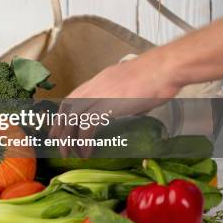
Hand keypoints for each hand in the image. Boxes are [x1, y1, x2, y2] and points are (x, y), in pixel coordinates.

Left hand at [48, 52, 181, 156]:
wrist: (165, 69)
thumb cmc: (156, 77)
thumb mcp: (131, 87)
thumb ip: (123, 98)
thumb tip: (126, 110)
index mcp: (99, 81)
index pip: (72, 98)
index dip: (63, 114)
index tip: (60, 127)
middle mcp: (94, 87)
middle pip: (67, 108)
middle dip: (59, 127)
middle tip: (58, 144)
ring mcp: (99, 95)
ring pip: (72, 118)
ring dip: (68, 137)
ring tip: (68, 153)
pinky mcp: (107, 105)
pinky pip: (88, 125)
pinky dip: (84, 140)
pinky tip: (86, 151)